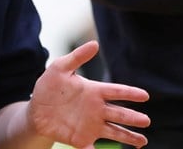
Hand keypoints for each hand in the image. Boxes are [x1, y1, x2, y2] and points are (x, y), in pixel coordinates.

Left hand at [26, 41, 149, 147]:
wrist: (36, 110)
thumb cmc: (49, 87)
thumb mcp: (60, 68)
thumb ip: (77, 57)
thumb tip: (95, 44)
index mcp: (94, 91)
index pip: (116, 91)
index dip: (130, 93)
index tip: (145, 95)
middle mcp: (97, 109)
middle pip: (119, 114)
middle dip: (133, 118)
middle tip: (146, 121)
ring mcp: (91, 126)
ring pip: (115, 132)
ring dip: (128, 137)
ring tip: (143, 141)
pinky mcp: (82, 140)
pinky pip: (93, 148)